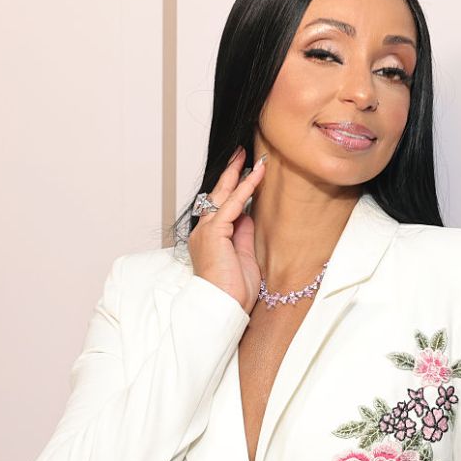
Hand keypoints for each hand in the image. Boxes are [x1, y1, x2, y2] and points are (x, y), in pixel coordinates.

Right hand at [187, 146, 265, 314]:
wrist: (225, 307)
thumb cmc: (234, 291)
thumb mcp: (244, 257)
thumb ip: (244, 234)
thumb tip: (249, 215)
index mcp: (210, 239)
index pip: (221, 207)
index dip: (234, 189)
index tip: (245, 172)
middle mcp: (204, 232)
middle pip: (217, 195)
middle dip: (230, 173)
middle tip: (240, 154)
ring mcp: (207, 231)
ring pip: (223, 195)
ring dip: (238, 174)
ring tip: (249, 156)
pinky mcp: (215, 232)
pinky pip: (232, 204)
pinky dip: (245, 188)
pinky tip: (256, 175)